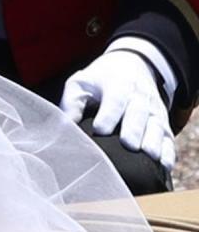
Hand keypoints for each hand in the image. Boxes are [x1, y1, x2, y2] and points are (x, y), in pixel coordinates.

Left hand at [59, 50, 175, 170]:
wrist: (131, 66)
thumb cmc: (98, 82)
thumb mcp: (81, 84)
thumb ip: (71, 104)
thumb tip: (63, 128)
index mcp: (118, 84)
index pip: (116, 97)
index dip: (109, 114)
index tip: (100, 130)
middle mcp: (139, 96)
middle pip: (139, 112)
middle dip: (135, 129)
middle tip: (130, 146)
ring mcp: (153, 109)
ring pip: (157, 125)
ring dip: (155, 141)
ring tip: (150, 156)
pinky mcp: (161, 121)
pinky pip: (168, 136)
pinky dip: (168, 150)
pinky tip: (165, 165)